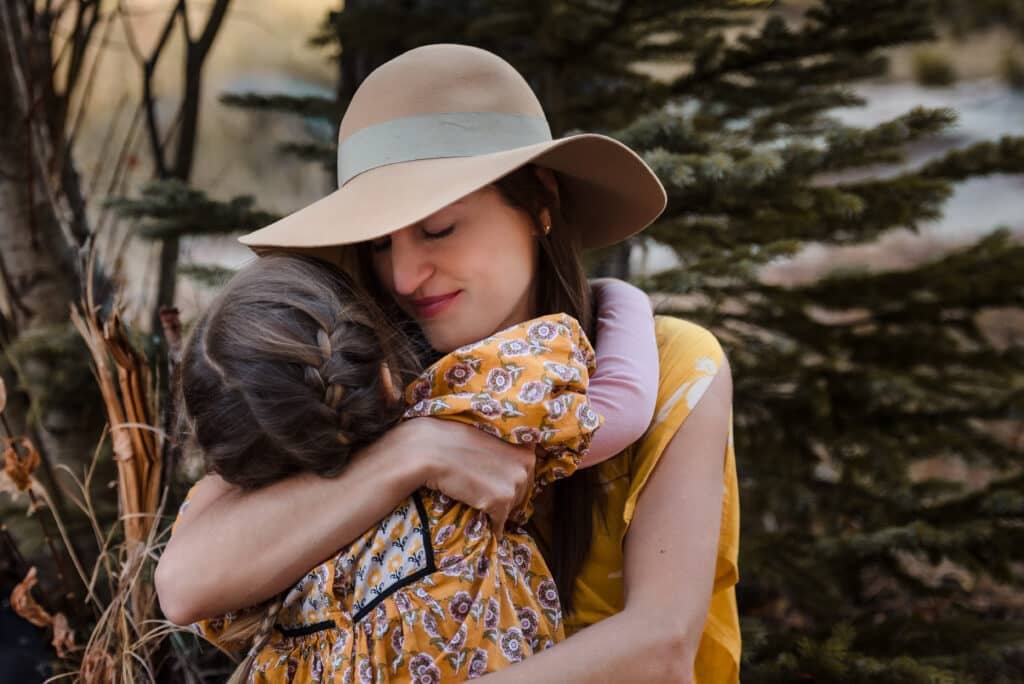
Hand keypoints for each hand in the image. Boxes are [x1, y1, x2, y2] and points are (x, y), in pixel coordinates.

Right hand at [395, 418, 534, 539]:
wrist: (433, 450)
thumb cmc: (456, 440)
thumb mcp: (490, 438)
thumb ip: (507, 450)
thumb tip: (514, 463)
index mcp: (525, 449)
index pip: (528, 473)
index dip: (514, 480)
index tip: (503, 485)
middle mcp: (526, 466)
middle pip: (523, 492)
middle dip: (508, 497)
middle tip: (490, 497)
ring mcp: (514, 484)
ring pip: (512, 507)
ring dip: (500, 511)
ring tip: (485, 509)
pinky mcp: (501, 502)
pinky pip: (500, 523)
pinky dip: (495, 528)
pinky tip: (491, 531)